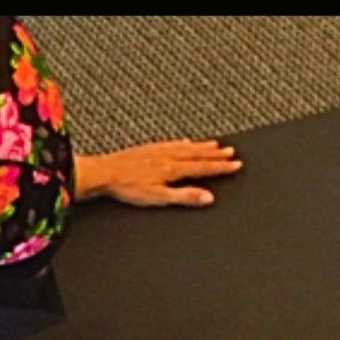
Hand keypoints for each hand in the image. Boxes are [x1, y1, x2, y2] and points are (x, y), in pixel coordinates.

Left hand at [89, 138, 243, 207]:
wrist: (103, 173)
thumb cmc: (128, 187)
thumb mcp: (159, 197)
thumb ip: (184, 196)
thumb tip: (208, 197)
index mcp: (172, 168)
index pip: (203, 167)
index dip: (221, 167)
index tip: (236, 164)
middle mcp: (167, 156)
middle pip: (197, 154)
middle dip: (215, 154)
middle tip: (231, 152)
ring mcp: (156, 150)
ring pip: (185, 147)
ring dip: (202, 146)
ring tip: (215, 145)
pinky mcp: (146, 149)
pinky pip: (171, 143)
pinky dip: (182, 143)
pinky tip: (184, 142)